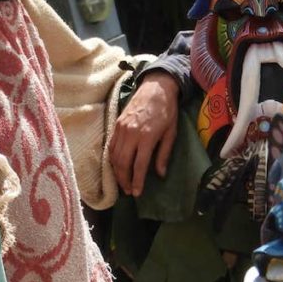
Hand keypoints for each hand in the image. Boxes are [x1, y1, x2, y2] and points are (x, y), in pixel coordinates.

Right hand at [109, 71, 179, 196]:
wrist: (155, 88)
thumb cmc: (167, 111)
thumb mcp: (171, 133)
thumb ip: (164, 154)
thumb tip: (160, 174)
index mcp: (147, 137)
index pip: (139, 165)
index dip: (137, 181)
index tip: (137, 193)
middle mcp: (131, 133)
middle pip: (123, 162)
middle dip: (124, 179)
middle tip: (128, 191)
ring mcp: (121, 128)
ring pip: (114, 155)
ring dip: (117, 171)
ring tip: (122, 181)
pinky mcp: (116, 124)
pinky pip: (111, 145)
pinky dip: (112, 158)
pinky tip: (117, 165)